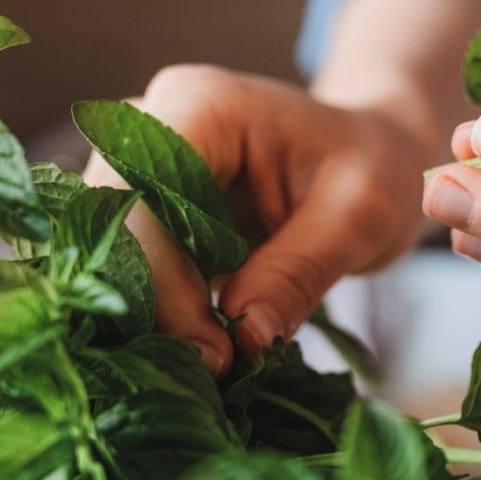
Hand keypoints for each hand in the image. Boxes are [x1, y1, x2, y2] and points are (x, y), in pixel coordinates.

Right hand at [84, 65, 427, 374]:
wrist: (369, 155)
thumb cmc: (372, 169)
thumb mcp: (358, 216)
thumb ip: (298, 273)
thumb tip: (242, 341)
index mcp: (200, 105)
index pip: (142, 198)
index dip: (161, 283)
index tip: (214, 354)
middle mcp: (148, 128)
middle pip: (110, 231)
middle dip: (152, 311)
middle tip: (213, 373)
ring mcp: (136, 170)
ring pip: (108, 258)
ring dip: (149, 321)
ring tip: (210, 369)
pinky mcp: (141, 213)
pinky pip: (126, 272)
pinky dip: (158, 318)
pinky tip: (200, 353)